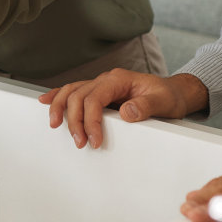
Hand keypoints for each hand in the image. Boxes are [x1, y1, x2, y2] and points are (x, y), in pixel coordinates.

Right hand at [39, 70, 208, 148]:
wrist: (175, 92)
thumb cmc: (168, 97)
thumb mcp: (163, 103)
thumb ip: (145, 107)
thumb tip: (125, 112)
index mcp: (119, 79)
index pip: (95, 98)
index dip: (90, 119)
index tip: (94, 140)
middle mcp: (106, 79)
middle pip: (79, 95)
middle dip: (75, 120)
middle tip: (80, 142)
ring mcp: (101, 84)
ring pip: (71, 91)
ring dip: (60, 107)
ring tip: (55, 126)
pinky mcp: (99, 92)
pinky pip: (74, 90)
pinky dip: (58, 96)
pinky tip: (46, 102)